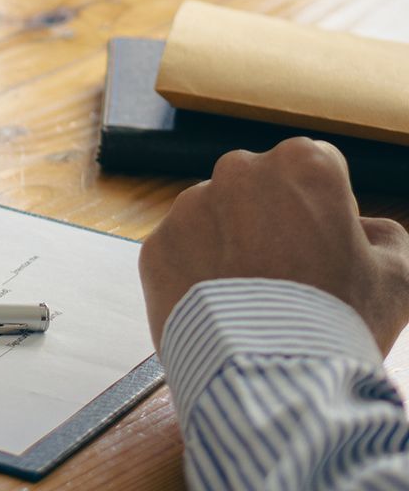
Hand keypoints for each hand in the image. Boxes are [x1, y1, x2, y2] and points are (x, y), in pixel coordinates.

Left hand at [137, 138, 408, 351]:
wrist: (271, 377)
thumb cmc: (342, 321)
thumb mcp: (398, 276)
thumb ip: (383, 235)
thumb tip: (360, 227)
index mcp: (302, 163)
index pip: (315, 169)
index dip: (326, 211)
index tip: (327, 248)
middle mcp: (238, 170)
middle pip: (258, 190)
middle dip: (270, 221)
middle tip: (288, 276)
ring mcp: (189, 206)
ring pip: (215, 218)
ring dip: (230, 246)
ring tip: (252, 300)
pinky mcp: (156, 244)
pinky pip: (181, 253)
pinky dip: (196, 276)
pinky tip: (221, 311)